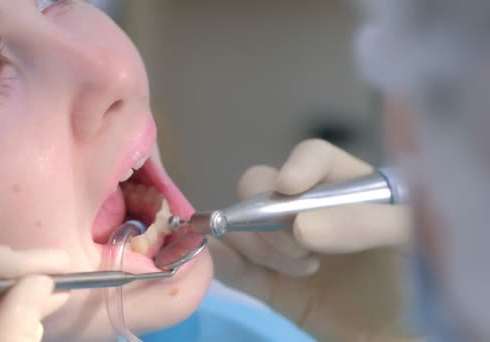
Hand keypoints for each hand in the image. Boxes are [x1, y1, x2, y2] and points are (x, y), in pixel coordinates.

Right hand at [209, 139, 416, 340]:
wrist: (394, 333)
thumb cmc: (412, 279)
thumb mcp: (408, 238)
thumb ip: (366, 223)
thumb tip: (300, 225)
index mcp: (344, 185)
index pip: (312, 157)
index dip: (298, 166)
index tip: (290, 187)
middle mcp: (306, 207)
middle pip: (262, 185)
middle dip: (270, 213)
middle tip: (302, 247)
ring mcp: (281, 243)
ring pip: (240, 223)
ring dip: (259, 245)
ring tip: (303, 272)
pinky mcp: (264, 279)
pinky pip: (231, 264)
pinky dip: (222, 259)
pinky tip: (226, 262)